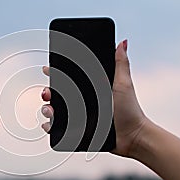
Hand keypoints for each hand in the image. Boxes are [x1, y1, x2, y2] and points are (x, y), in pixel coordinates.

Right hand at [41, 39, 148, 157]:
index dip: (56, 73)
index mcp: (91, 88)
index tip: (48, 69)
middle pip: (58, 94)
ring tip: (50, 110)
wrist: (132, 136)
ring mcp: (79, 116)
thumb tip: (122, 43)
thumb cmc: (130, 111)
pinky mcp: (78, 131)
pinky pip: (59, 128)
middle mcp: (82, 102)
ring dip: (47, 109)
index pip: (69, 78)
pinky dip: (50, 126)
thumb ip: (121, 63)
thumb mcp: (123, 84)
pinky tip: (50, 125)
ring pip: (55, 111)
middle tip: (48, 92)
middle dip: (48, 92)